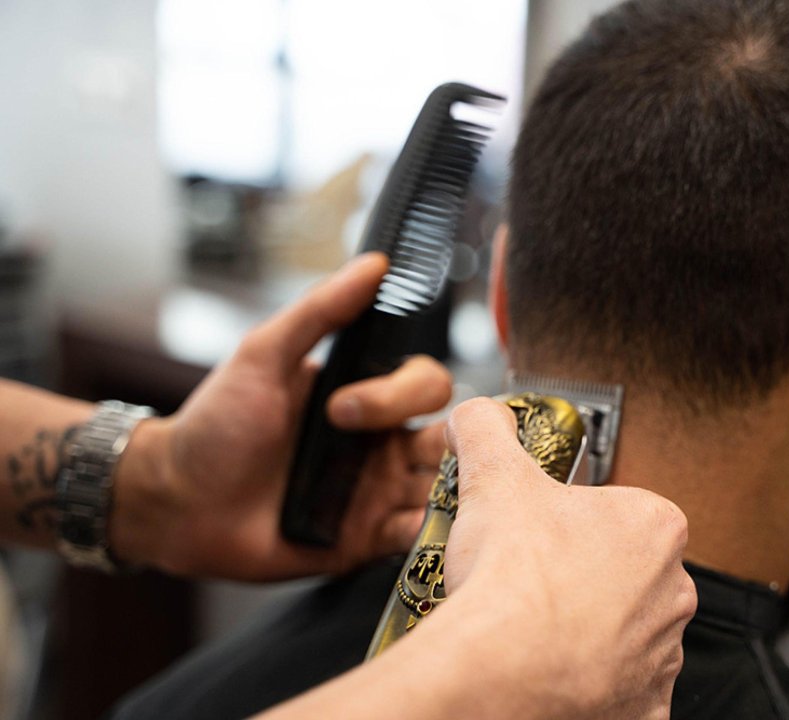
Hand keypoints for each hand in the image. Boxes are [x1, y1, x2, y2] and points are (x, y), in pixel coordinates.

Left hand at [111, 253, 451, 579]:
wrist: (174, 502)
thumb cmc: (214, 425)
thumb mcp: (262, 355)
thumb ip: (320, 311)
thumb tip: (373, 263)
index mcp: (365, 398)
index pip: (426, 385)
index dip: (400, 394)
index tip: (340, 408)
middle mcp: (380, 445)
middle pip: (451, 437)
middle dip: (450, 443)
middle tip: (398, 456)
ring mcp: (376, 494)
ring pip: (442, 488)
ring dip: (448, 489)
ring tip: (424, 494)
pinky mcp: (364, 540)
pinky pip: (413, 537)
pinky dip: (424, 531)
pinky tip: (412, 527)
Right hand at [439, 398, 696, 719]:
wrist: (500, 667)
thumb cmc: (511, 576)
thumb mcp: (492, 476)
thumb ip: (486, 430)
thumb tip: (477, 415)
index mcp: (655, 526)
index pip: (621, 515)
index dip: (575, 524)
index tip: (543, 537)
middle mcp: (675, 591)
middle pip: (626, 576)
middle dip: (585, 579)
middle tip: (534, 583)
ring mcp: (663, 656)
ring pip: (627, 635)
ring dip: (591, 633)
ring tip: (536, 631)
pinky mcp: (646, 709)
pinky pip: (624, 693)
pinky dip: (595, 687)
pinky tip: (556, 675)